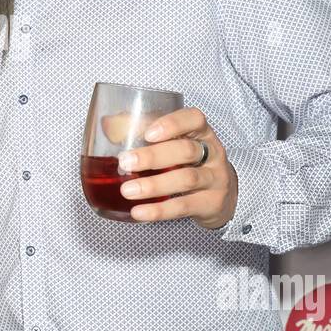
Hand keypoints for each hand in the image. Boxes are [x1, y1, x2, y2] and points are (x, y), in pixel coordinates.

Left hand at [114, 107, 238, 227]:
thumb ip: (145, 135)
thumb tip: (108, 126)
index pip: (194, 119)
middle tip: (125, 162)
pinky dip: (159, 210)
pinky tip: (139, 212)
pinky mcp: (211, 204)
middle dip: (153, 156)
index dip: (172, 124)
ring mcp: (215, 179)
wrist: (221, 197)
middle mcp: (212, 153)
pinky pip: (184, 206)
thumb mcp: (176, 146)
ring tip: (127, 191)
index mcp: (202, 133)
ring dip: (154, 185)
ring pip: (186, 179)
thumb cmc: (189, 164)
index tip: (148, 133)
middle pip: (186, 150)